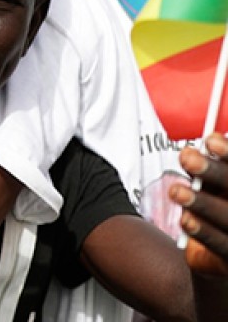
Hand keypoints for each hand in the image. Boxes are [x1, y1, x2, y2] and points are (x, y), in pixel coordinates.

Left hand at [173, 133, 227, 275]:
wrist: (216, 258)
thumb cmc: (214, 209)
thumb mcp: (212, 187)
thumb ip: (209, 168)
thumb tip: (205, 141)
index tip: (210, 140)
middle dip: (214, 171)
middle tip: (187, 157)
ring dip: (203, 202)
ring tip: (176, 191)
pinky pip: (221, 246)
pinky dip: (203, 232)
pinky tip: (186, 220)